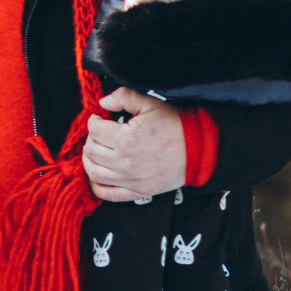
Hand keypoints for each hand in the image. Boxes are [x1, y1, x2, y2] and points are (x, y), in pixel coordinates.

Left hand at [83, 88, 187, 202]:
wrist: (200, 149)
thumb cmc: (176, 125)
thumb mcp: (151, 104)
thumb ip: (124, 97)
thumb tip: (103, 102)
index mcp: (126, 139)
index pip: (94, 130)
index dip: (94, 121)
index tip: (99, 119)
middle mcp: (125, 162)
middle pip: (91, 150)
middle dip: (92, 138)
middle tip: (100, 134)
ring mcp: (130, 180)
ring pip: (93, 172)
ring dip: (90, 160)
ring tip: (97, 151)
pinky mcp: (138, 192)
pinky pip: (107, 194)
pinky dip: (97, 185)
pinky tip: (98, 174)